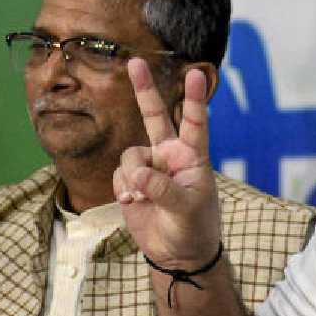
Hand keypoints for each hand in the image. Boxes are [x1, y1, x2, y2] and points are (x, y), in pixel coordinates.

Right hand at [113, 58, 219, 267]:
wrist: (178, 253)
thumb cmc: (194, 228)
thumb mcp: (186, 209)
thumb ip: (163, 189)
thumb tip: (138, 174)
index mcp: (193, 157)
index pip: (194, 123)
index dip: (193, 99)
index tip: (195, 74)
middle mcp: (170, 155)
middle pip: (154, 116)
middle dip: (143, 90)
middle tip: (135, 61)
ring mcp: (150, 167)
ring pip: (130, 155)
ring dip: (132, 175)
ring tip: (141, 196)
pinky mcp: (131, 182)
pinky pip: (120, 175)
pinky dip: (123, 188)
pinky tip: (133, 202)